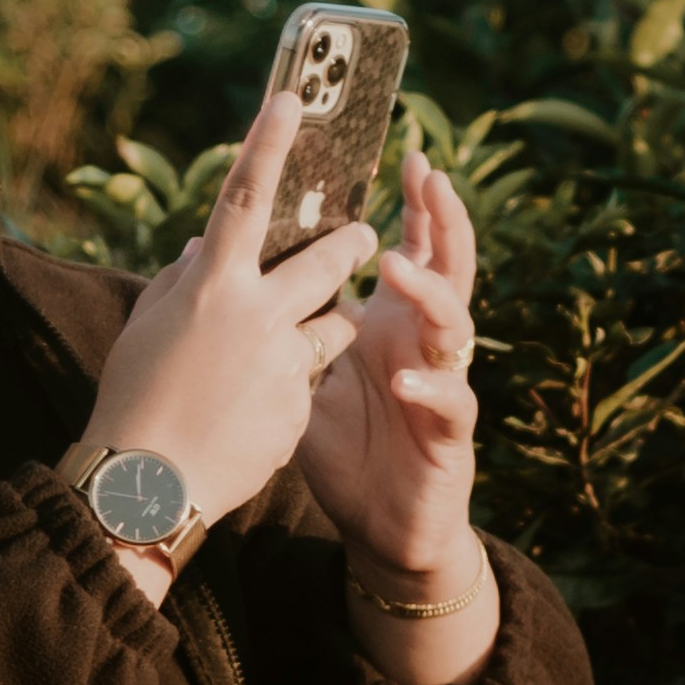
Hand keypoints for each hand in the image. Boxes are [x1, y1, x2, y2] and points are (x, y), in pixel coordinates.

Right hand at [85, 93, 379, 536]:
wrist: (148, 487)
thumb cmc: (132, 399)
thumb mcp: (147, 326)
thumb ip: (182, 277)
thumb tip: (206, 243)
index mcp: (211, 286)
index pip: (244, 197)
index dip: (268, 143)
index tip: (292, 99)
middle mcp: (256, 315)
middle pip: (327, 262)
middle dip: (351, 245)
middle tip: (364, 235)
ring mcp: (284, 364)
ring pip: (332, 327)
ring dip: (322, 326)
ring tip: (290, 344)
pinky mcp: (300, 409)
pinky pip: (308, 384)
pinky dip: (289, 389)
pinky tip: (250, 414)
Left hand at [300, 144, 481, 584]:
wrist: (380, 529)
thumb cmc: (347, 451)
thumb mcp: (303, 379)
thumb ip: (282, 327)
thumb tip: (228, 271)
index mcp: (391, 325)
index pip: (409, 249)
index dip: (412, 206)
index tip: (400, 155)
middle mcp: (423, 344)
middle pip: (447, 266)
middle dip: (441, 219)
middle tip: (428, 174)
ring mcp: (441, 384)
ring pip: (456, 323)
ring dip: (428, 291)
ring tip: (395, 267)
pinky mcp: (450, 435)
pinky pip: (451, 401)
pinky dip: (428, 388)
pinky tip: (402, 381)